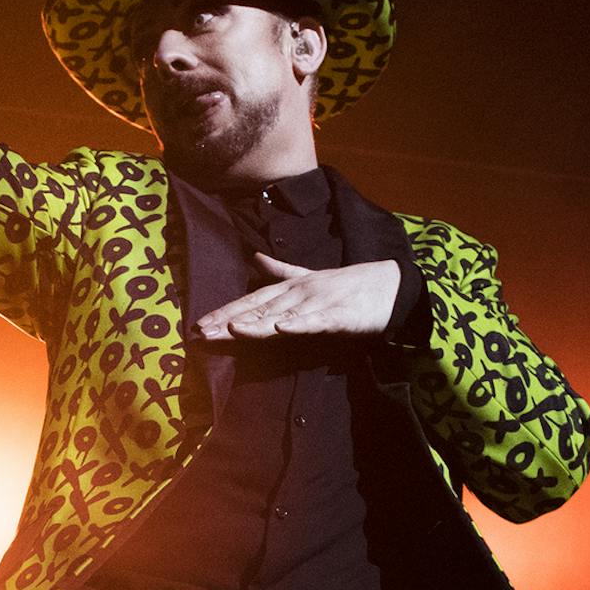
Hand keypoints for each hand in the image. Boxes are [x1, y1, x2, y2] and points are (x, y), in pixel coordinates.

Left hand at [197, 254, 399, 343]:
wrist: (390, 285)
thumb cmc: (348, 285)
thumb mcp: (310, 276)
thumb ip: (281, 271)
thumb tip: (256, 258)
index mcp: (291, 288)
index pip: (251, 301)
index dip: (224, 311)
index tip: (199, 324)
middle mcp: (300, 294)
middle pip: (259, 310)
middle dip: (229, 320)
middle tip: (202, 331)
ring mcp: (319, 304)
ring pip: (282, 315)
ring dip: (257, 323)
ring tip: (232, 329)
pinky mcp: (340, 316)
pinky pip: (317, 322)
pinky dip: (300, 324)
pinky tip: (283, 328)